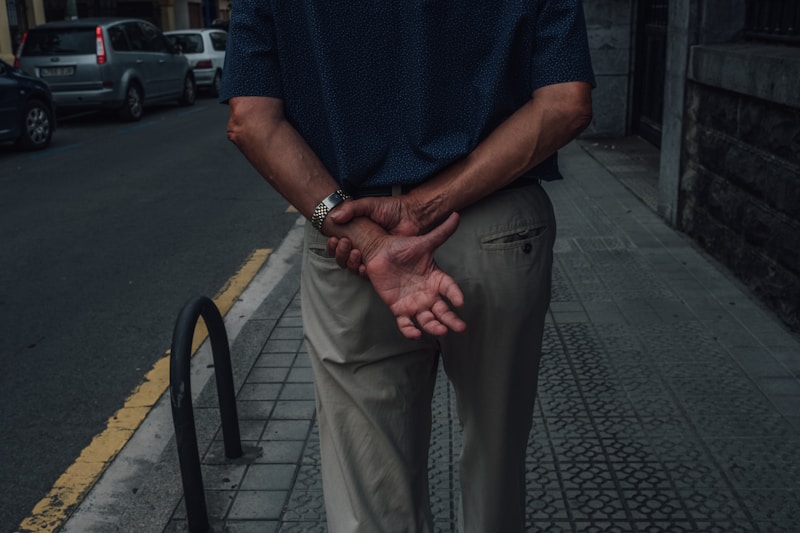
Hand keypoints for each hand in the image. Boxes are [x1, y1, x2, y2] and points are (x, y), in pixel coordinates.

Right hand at [326, 195, 425, 273]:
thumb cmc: (393, 209)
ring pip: (352, 266)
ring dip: (348, 261)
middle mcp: (362, 245)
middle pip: (342, 256)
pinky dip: (361, 272)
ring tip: (355, 252)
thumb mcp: (369, 204)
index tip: (333, 239)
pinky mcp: (381, 265)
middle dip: (339, 252)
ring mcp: (371, 256)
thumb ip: (352, 209)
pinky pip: (366, 274)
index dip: (333, 244)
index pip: (338, 243)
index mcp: (357, 232)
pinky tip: (362, 266)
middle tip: (345, 243)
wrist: (413, 216)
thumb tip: (334, 218)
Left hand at [360, 212, 464, 338]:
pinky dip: (409, 330)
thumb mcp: (422, 242)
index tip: (460, 301)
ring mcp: (414, 303)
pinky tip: (414, 333)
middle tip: (460, 327)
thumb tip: (456, 216)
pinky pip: (405, 323)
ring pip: (427, 319)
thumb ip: (441, 233)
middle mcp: (428, 294)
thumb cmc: (401, 248)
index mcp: (436, 278)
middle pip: (443, 310)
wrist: (379, 253)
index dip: (455, 294)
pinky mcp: (399, 309)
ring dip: (434, 326)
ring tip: (440, 331)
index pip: (449, 288)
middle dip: (451, 319)